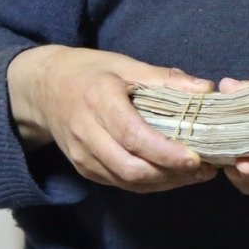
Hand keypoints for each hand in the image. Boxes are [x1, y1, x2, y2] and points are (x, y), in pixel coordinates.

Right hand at [7, 45, 217, 192]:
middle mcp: (87, 133)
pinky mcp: (83, 168)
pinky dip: (148, 183)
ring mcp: (82, 155)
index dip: (166, 152)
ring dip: (163, 182)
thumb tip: (206, 89)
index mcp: (100, 101)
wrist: (42, 88)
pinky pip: (119, 182)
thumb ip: (165, 79)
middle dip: (170, 174)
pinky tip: (171, 174)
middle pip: (131, 167)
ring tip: (195, 174)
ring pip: (126, 181)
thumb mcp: (125, 64)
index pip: (134, 136)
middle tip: (205, 168)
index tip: (195, 157)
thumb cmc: (89, 72)